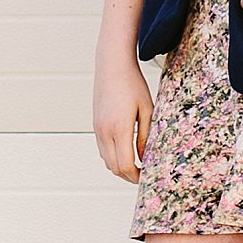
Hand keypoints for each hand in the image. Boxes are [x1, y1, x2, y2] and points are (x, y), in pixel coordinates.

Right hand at [94, 56, 152, 181]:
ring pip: (106, 161)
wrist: (112, 66)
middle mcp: (105, 131)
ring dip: (120, 167)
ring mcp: (97, 129)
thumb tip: (144, 157)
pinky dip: (112, 157)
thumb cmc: (133, 85)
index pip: (125, 165)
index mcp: (120, 128)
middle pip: (114, 167)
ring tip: (136, 165)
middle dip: (128, 176)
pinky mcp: (95, 125)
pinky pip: (102, 150)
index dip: (136, 176)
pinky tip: (125, 152)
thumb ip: (146, 136)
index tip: (147, 176)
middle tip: (143, 175)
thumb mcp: (147, 110)